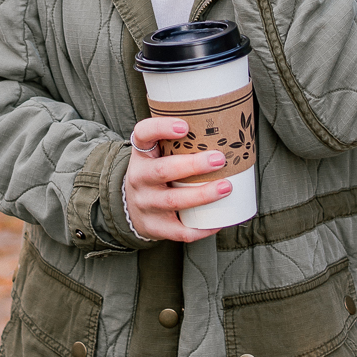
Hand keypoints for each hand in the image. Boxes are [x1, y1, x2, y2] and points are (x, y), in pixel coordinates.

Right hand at [124, 116, 230, 242]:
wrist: (130, 208)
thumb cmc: (155, 174)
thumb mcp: (156, 154)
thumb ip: (178, 142)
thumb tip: (225, 127)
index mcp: (142, 155)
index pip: (143, 134)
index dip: (161, 128)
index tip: (185, 126)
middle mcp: (139, 178)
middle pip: (162, 170)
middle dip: (193, 165)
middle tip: (219, 159)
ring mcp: (146, 204)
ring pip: (173, 201)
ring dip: (202, 194)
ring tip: (226, 187)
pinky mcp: (155, 227)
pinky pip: (179, 230)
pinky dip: (202, 228)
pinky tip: (220, 221)